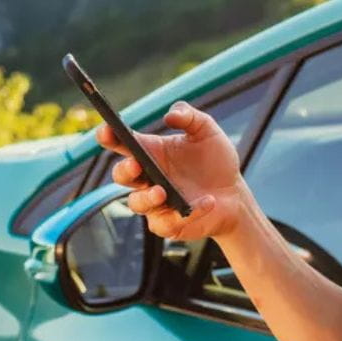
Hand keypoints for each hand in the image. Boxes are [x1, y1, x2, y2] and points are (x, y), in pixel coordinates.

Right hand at [95, 100, 250, 240]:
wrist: (235, 194)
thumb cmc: (216, 161)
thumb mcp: (207, 131)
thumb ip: (189, 116)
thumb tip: (169, 116)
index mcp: (150, 152)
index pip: (121, 143)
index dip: (108, 136)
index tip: (106, 130)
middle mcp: (147, 178)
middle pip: (121, 175)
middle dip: (124, 169)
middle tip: (136, 164)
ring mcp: (155, 203)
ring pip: (136, 203)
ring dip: (146, 198)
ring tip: (162, 191)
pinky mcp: (168, 224)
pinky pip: (165, 223)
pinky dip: (184, 214)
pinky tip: (206, 202)